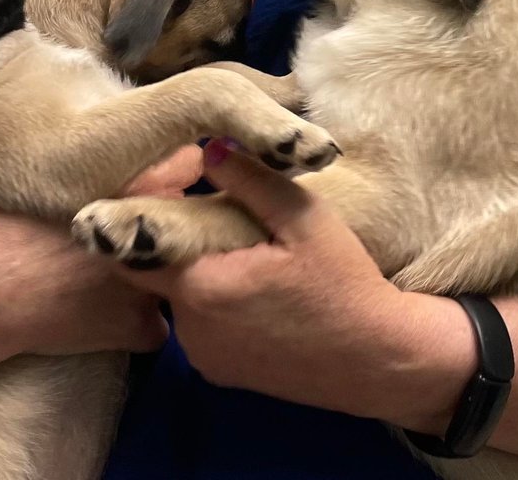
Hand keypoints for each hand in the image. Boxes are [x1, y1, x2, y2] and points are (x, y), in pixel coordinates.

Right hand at [0, 145, 204, 378]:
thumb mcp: (56, 178)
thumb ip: (109, 172)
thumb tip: (143, 166)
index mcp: (134, 182)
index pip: (187, 166)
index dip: (174, 173)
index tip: (162, 178)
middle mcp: (154, 228)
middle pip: (184, 219)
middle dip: (165, 224)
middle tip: (124, 233)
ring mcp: (152, 279)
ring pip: (176, 272)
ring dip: (156, 271)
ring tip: (107, 275)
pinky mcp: (141, 327)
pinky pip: (157, 325)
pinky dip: (138, 323)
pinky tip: (106, 315)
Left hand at [113, 141, 475, 429]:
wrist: (380, 360)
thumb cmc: (343, 283)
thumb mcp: (304, 218)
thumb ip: (250, 180)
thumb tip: (207, 145)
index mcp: (202, 288)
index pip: (137, 247)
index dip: (145, 212)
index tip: (168, 186)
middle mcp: (191, 329)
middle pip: (154, 272)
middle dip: (173, 239)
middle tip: (203, 208)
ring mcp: (205, 356)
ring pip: (177, 298)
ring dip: (194, 270)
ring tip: (233, 246)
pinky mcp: (222, 373)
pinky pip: (198, 325)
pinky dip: (211, 301)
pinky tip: (247, 284)